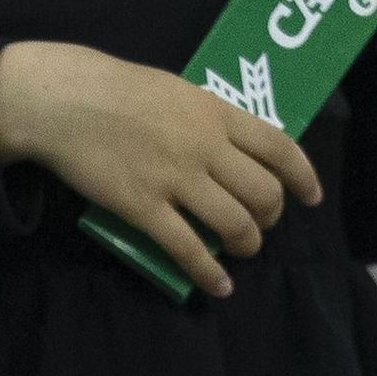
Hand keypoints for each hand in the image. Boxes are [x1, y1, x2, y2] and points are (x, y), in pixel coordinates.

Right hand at [0, 40, 322, 297]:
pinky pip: (187, 248)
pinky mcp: (144, 207)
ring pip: (235, 224)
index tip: (312, 196)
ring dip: (247, 244)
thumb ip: (209, 118)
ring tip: (241, 249)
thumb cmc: (118, 89)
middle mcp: (205, 146)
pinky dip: (209, 273)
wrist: (65, 100)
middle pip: (263, 193)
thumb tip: (235, 146)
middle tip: (261, 223)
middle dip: (270, 216)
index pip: (280, 147)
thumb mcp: (177, 89)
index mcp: (216, 112)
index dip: (303, 176)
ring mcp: (175, 178)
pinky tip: (218, 286)